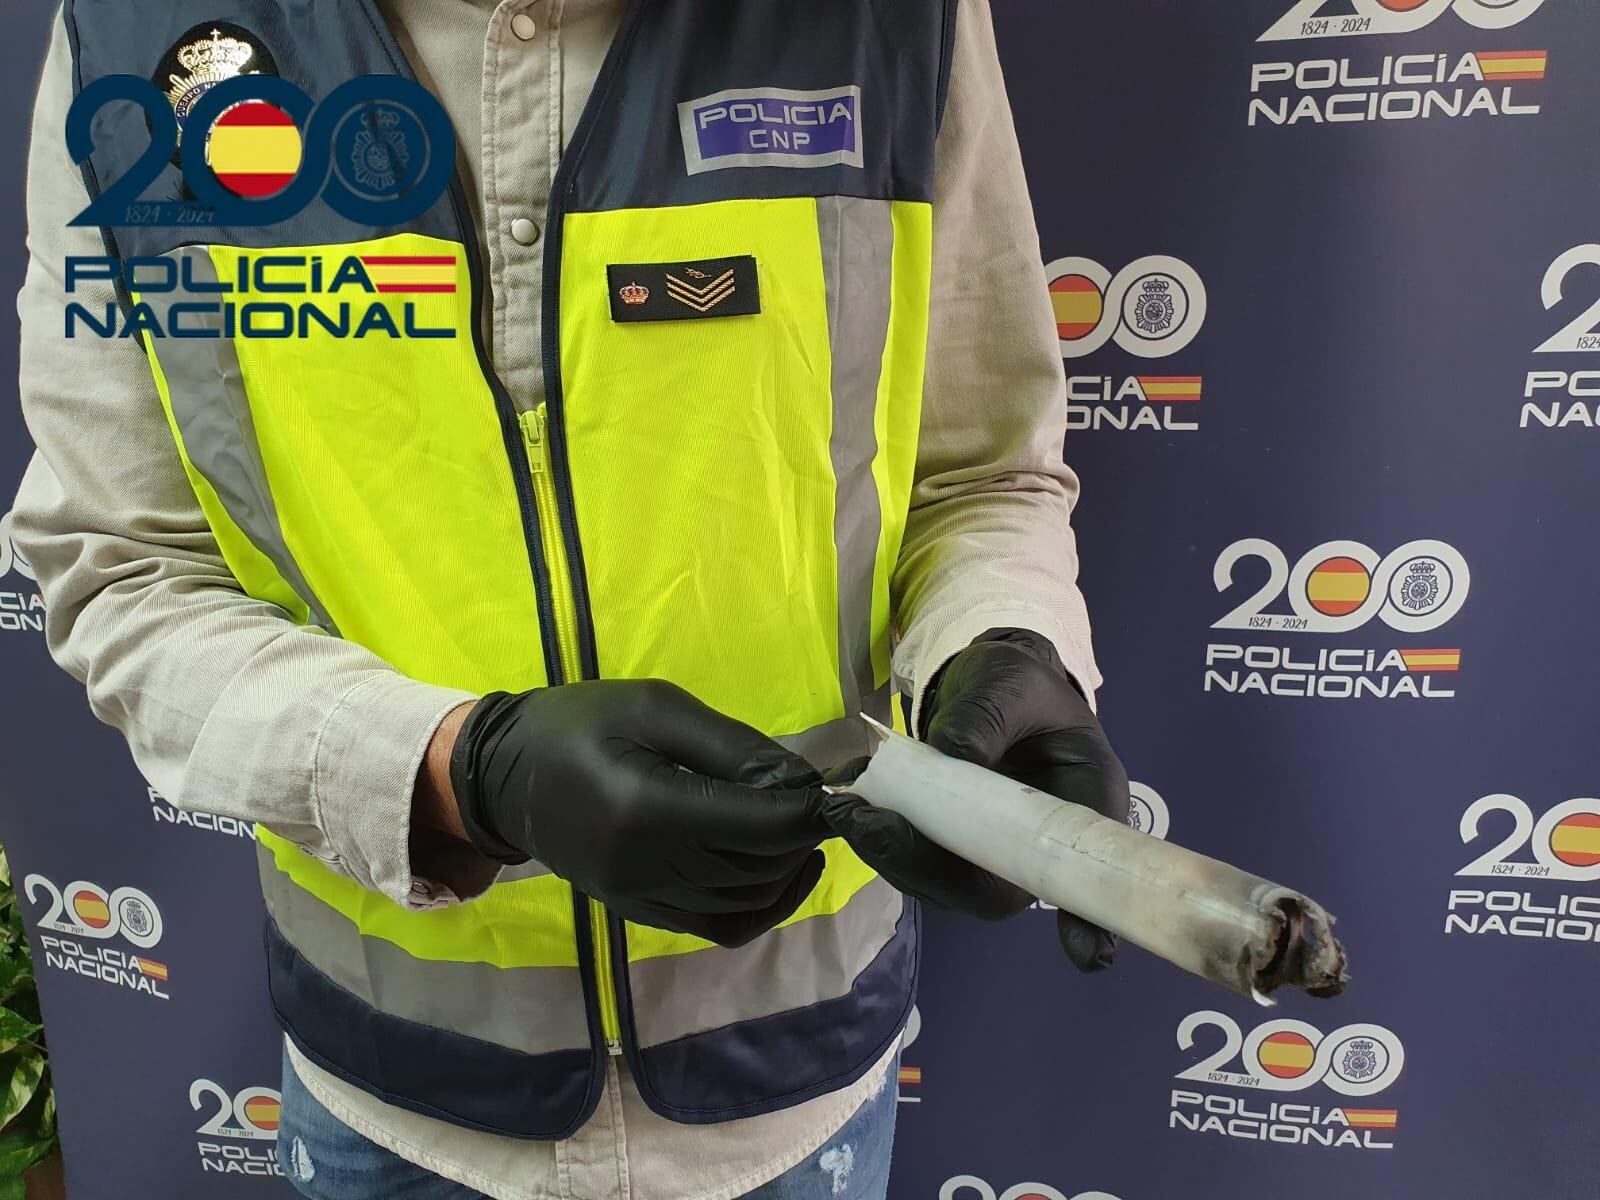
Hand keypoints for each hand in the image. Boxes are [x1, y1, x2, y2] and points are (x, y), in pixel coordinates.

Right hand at [448, 680, 830, 946]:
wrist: (503, 776)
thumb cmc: (579, 723)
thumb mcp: (656, 707)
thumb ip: (732, 745)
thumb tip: (800, 780)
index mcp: (650, 809)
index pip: (761, 826)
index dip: (810, 811)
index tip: (836, 789)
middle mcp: (649, 867)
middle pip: (761, 867)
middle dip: (803, 836)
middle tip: (821, 802)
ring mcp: (643, 898)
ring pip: (748, 903)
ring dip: (787, 871)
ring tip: (802, 830)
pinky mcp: (640, 913)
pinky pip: (720, 926)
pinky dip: (762, 905)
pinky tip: (782, 871)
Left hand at [823, 628, 1129, 972]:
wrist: (986, 682)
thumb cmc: (1016, 680)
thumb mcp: (1008, 681)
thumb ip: (984, 717)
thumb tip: (951, 758)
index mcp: (1083, 799)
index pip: (1092, 867)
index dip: (1091, 914)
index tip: (1086, 952)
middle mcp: (1041, 841)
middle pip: (999, 889)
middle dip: (932, 869)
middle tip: (872, 826)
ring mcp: (992, 850)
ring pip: (948, 883)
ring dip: (893, 856)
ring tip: (846, 812)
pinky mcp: (951, 845)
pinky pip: (919, 861)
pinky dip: (879, 840)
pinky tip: (847, 808)